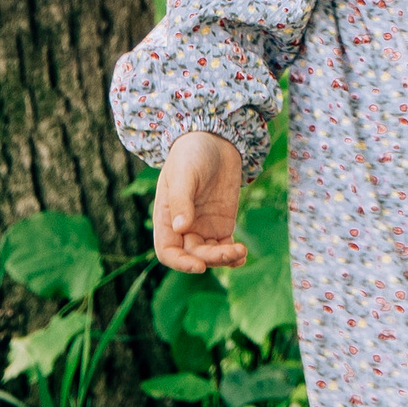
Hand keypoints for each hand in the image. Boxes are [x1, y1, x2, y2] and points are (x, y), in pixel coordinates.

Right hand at [153, 131, 245, 273]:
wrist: (214, 140)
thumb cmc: (191, 154)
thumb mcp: (184, 174)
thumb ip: (181, 200)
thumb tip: (180, 228)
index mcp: (165, 218)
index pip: (168, 251)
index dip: (181, 263)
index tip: (199, 266)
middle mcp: (182, 227)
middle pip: (192, 255)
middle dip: (210, 259)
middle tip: (231, 251)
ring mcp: (203, 227)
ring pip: (210, 254)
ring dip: (224, 259)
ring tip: (241, 252)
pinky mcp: (222, 224)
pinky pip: (224, 247)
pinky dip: (233, 255)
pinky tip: (242, 255)